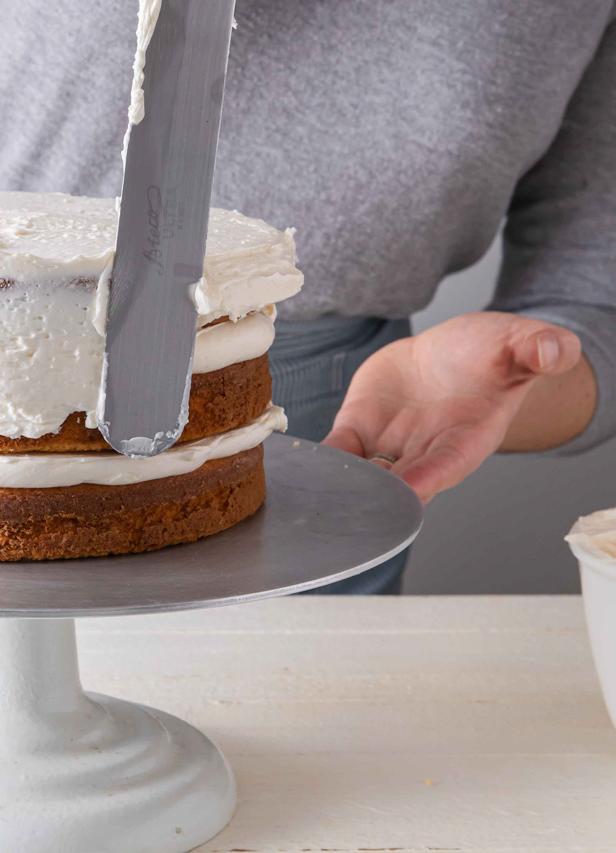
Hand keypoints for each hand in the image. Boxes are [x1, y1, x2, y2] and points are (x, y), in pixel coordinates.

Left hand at [324, 313, 595, 503]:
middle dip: (369, 496)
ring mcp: (389, 445)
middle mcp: (424, 452)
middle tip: (339, 507)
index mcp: (466, 439)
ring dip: (336, 484)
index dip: (421, 482)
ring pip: (359, 473)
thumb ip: (536, 349)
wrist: (458, 354)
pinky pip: (335, 450)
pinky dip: (316, 460)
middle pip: (394, 483)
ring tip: (307, 492)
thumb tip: (558, 347)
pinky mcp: (360, 429)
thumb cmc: (493, 356)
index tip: (398, 494)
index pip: (443, 467)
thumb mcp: (518, 345)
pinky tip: (293, 467)